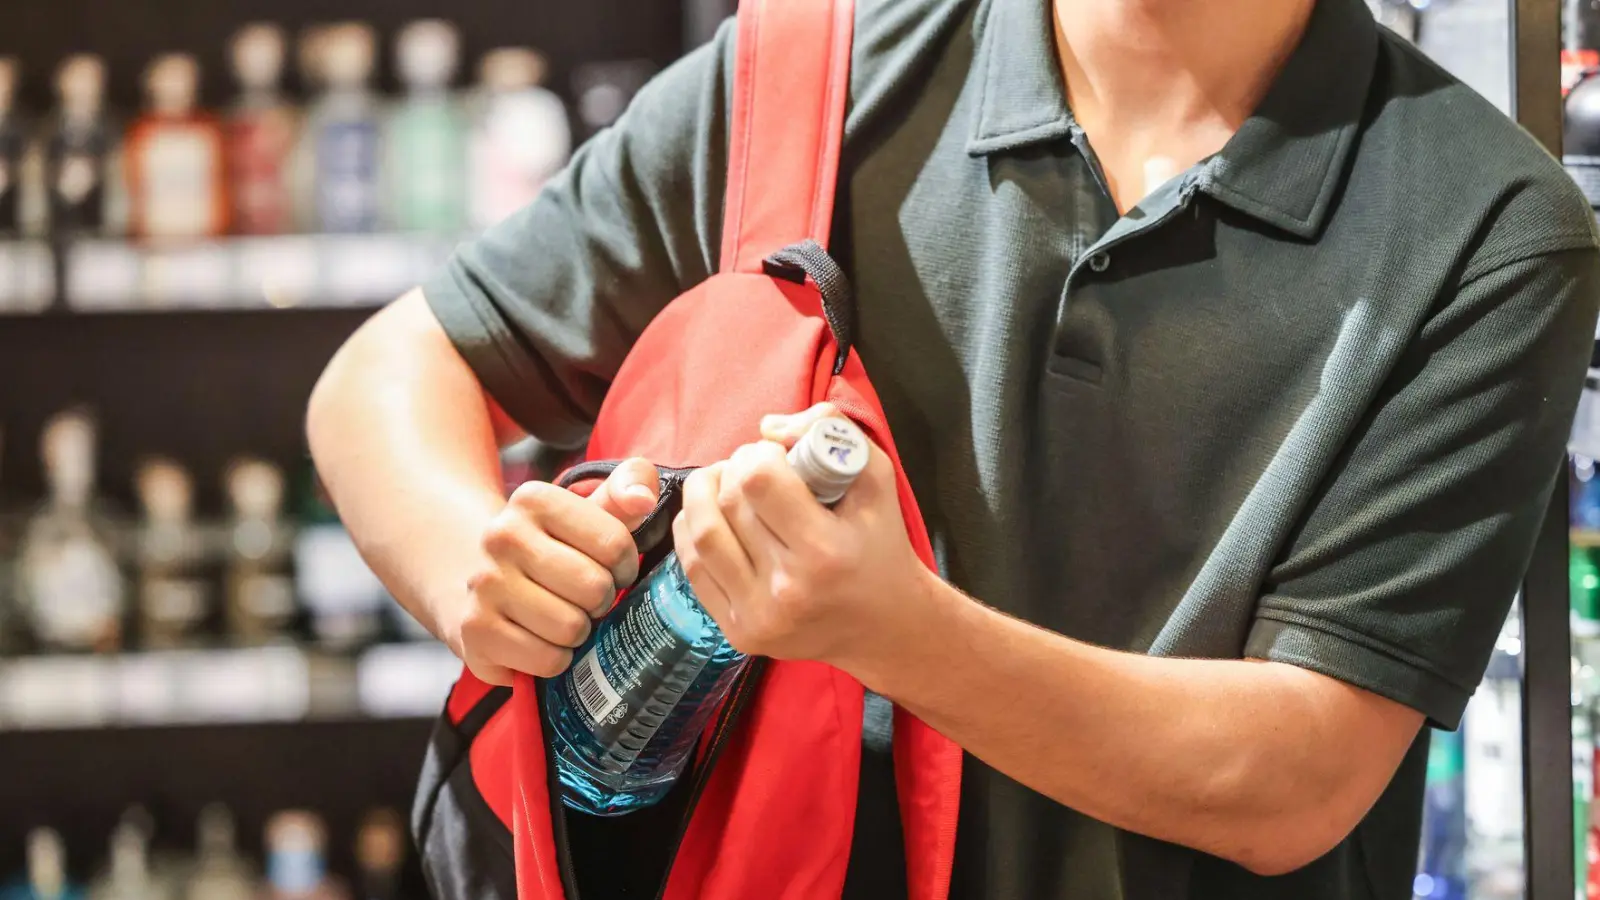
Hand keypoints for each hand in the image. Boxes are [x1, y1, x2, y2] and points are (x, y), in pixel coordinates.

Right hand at [451, 459, 660, 684]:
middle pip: (594, 587)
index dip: (624, 565)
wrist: (473, 576)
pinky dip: (555, 659)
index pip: (614, 542)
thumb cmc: (551, 546)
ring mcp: (483, 584)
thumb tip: (644, 498)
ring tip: (563, 617)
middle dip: (601, 600)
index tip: (610, 568)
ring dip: (579, 632)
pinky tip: (541, 640)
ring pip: (571, 628)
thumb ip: (627, 487)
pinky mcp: (474, 631)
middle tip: (586, 598)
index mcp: (534, 500)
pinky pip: (547, 660)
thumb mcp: (587, 509)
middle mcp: (502, 536)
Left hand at [672, 404, 934, 677]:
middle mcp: (788, 588)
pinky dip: (693, 530)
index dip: (758, 455)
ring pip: (701, 533)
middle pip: (728, 503)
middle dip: (734, 469)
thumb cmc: (881, 544)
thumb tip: (767, 426)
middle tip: (753, 467)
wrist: (884, 626)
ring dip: (704, 493)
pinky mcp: (739, 632)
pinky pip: (693, 567)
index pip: (758, 481)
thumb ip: (830, 431)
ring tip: (726, 483)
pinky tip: (712, 515)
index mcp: (826, 551)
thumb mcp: (875, 477)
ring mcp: (758, 615)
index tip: (776, 456)